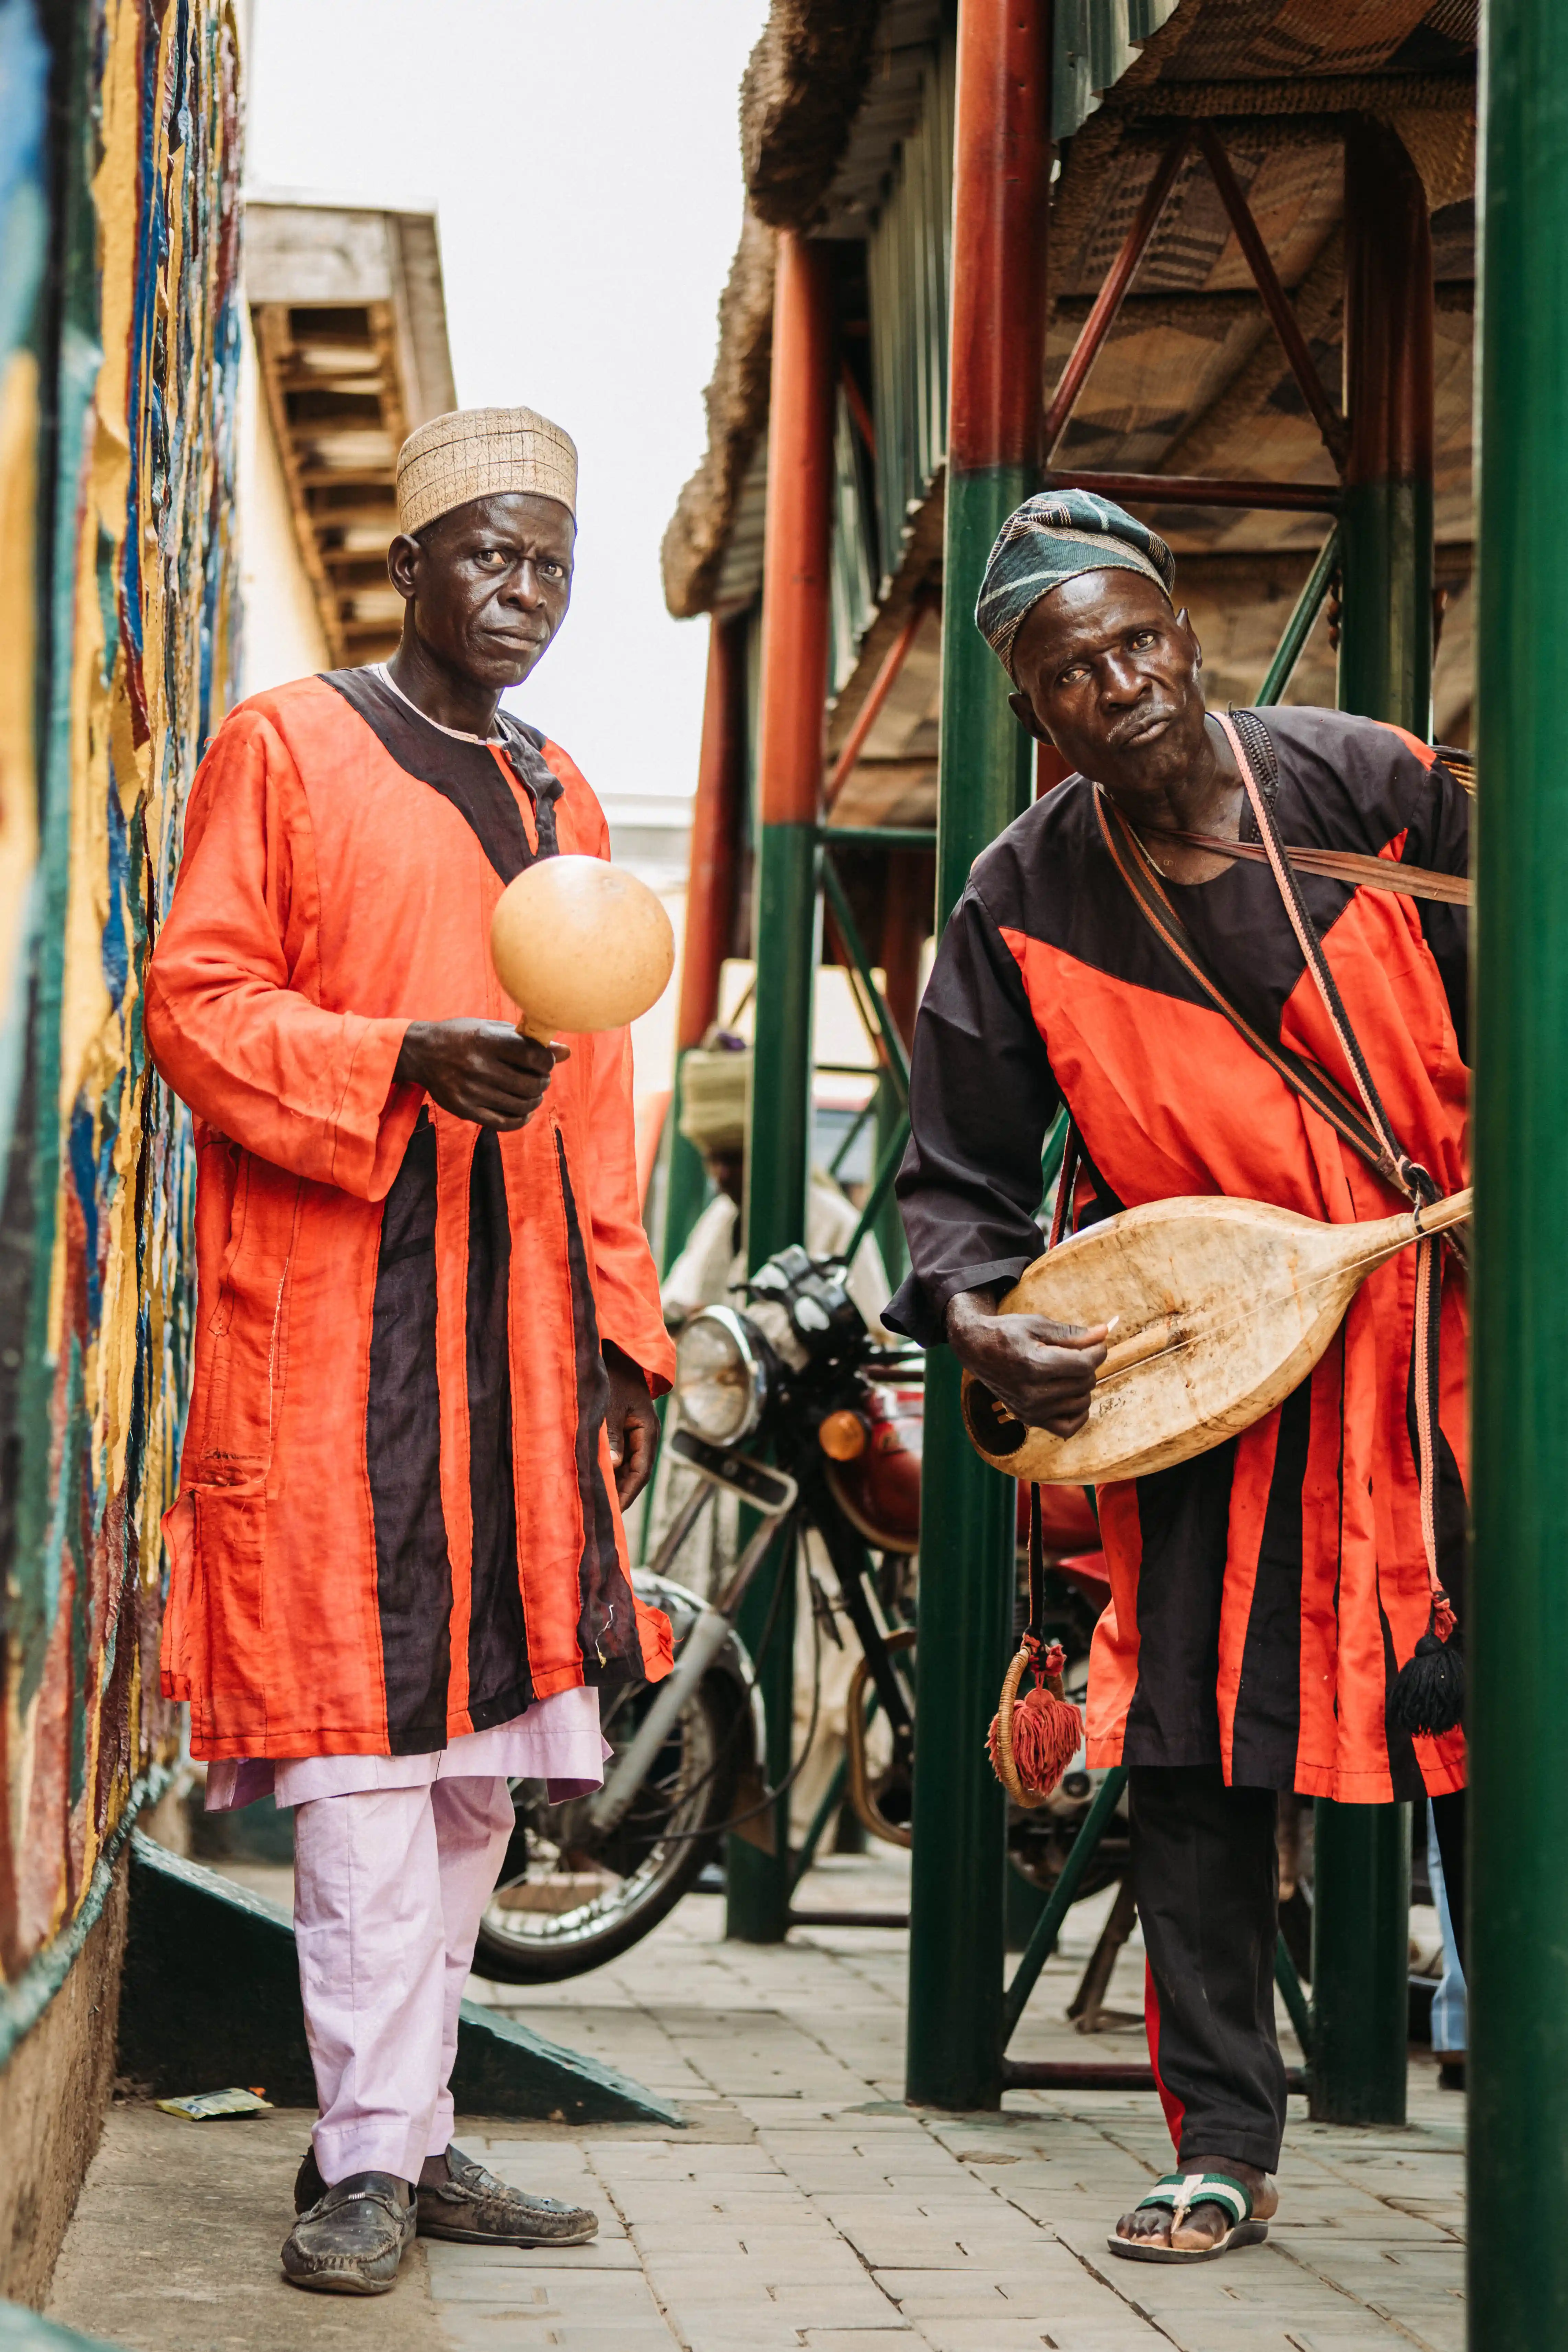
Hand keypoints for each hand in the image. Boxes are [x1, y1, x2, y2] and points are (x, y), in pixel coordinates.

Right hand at [395, 1019, 568, 1128]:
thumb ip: (528, 1041)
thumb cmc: (464, 1036)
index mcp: (486, 1040)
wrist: (421, 1052)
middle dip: (543, 1082)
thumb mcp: (492, 1029)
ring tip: (531, 1092)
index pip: (532, 1056)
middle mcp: (478, 1066)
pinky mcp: (464, 1110)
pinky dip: (521, 1119)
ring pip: (521, 1105)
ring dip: (534, 1100)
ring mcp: (471, 1090)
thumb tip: (566, 1053)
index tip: (545, 1061)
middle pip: (530, 1084)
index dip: (547, 1061)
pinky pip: (504, 1123)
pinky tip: (523, 1111)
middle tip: (539, 1078)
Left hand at [604, 1341, 658, 1508]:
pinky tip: (594, 1476)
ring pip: (626, 1464)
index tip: (614, 1513)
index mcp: (648, 1430)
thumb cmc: (612, 1376)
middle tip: (602, 1515)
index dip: (628, 1494)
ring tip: (596, 1501)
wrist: (615, 1350)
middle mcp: (645, 1434)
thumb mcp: (610, 1406)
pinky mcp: (623, 1427)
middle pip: (635, 1472)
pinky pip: (619, 1453)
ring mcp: (635, 1431)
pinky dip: (608, 1466)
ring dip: (614, 1481)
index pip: (641, 1472)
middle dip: (621, 1493)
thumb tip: (613, 1467)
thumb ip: (611, 1436)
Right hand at [945, 1289, 1108, 1437]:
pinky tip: (1072, 1395)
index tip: (1097, 1341)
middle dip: (1089, 1364)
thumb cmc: (1007, 1333)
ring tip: (1069, 1370)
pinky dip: (1078, 1413)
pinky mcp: (1030, 1420)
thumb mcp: (1038, 1325)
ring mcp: (1031, 1410)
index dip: (1098, 1350)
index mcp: (1035, 1366)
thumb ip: (1072, 1333)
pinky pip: (1069, 1427)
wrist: (977, 1350)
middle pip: (1086, 1382)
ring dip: (1083, 1385)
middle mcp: (1033, 1393)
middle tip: (1077, 1351)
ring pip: (1082, 1402)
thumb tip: (1104, 1333)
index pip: (1085, 1364)